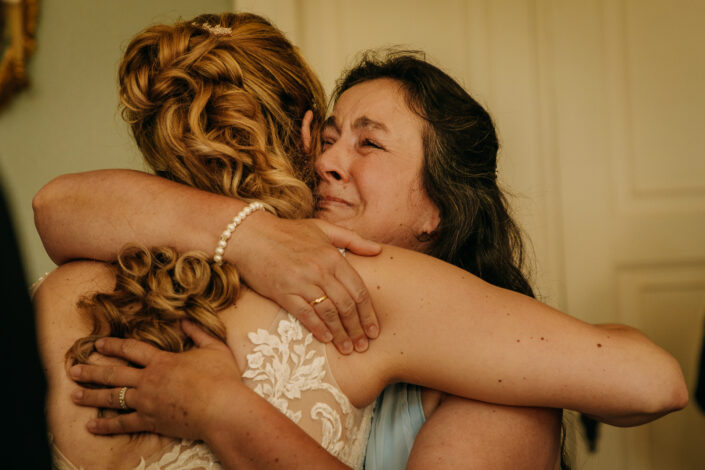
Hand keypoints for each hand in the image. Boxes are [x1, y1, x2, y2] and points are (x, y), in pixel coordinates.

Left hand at [70, 320, 242, 438]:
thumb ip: (198, 332)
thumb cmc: (222, 378)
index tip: (98, 343)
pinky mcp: (151, 422)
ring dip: (91, 396)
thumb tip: (185, 319)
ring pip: (112, 398)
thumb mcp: (214, 348)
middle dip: (92, 371)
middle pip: (114, 374)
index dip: (113, 345)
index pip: (131, 350)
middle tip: (73, 370)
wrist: (222, 409)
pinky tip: (91, 426)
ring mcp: (147, 402)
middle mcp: (149, 380)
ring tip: (74, 395)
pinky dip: (106, 425)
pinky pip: (123, 424)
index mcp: (162, 361)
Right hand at [230, 215, 380, 353]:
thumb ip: (352, 239)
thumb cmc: (287, 231)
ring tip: (348, 348)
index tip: (374, 330)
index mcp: (333, 256)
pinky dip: (318, 329)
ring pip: (329, 313)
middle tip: (363, 346)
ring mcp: (302, 282)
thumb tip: (378, 250)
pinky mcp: (283, 292)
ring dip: (341, 334)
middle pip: (347, 305)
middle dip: (358, 328)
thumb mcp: (323, 228)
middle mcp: (320, 270)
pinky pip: (305, 315)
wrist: (250, 234)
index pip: (358, 290)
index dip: (369, 313)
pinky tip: (326, 339)